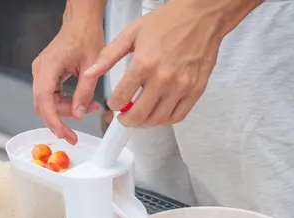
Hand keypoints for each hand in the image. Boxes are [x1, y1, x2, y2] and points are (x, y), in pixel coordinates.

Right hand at [32, 10, 103, 143]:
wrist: (81, 23)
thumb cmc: (86, 37)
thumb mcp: (91, 68)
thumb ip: (84, 93)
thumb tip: (79, 114)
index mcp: (49, 66)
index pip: (44, 99)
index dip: (52, 119)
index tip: (62, 133)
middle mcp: (40, 70)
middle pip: (43, 105)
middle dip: (60, 120)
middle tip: (75, 134)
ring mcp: (41, 73)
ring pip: (47, 103)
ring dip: (65, 111)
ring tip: (89, 108)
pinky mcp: (47, 75)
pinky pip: (51, 96)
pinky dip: (65, 103)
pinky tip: (81, 102)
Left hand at [84, 0, 260, 127]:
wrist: (202, 17)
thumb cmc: (169, 21)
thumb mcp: (132, 33)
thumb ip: (108, 56)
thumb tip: (91, 72)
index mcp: (144, 64)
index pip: (121, 98)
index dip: (113, 105)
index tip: (114, 104)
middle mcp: (163, 78)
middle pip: (139, 115)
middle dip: (127, 120)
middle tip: (124, 117)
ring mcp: (181, 87)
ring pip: (158, 119)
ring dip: (145, 123)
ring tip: (140, 116)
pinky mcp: (195, 90)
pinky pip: (178, 116)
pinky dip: (165, 120)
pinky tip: (159, 114)